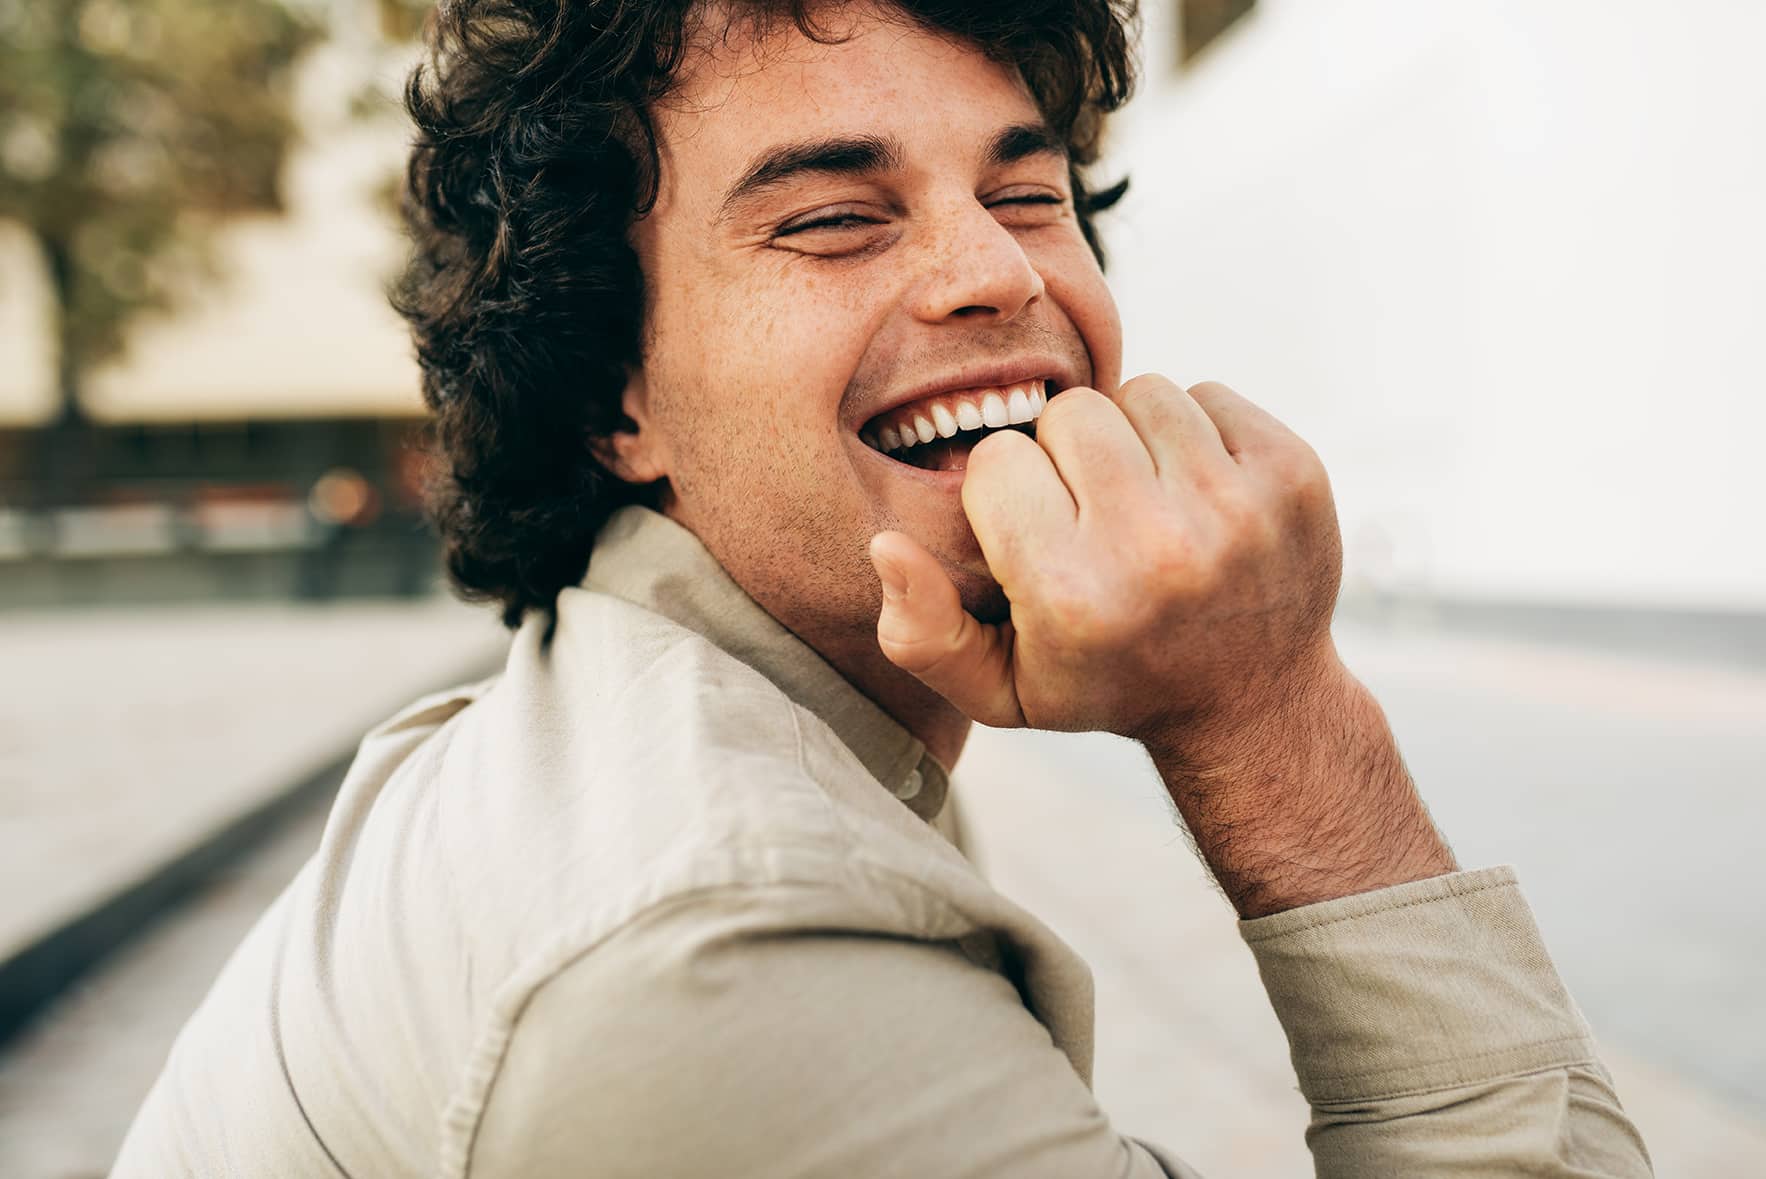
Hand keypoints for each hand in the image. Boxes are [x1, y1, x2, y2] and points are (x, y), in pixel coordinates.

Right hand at [870, 375, 1454, 915]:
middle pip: (1069, 412)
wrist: (1253, 705)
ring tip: (1146, 499)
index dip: (1008, 492)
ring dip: (1133, 436)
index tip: (1038, 536)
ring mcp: (1236, 509)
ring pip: (1142, 391)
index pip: (998, 460)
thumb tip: (885, 544)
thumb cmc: (1110, 683)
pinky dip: (1196, 431)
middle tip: (1094, 514)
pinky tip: (1197, 493)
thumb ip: (922, 632)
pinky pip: (1209, 393)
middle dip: (1069, 455)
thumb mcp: (1001, 690)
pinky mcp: (1293, 476)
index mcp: (1073, 597)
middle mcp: (1157, 551)